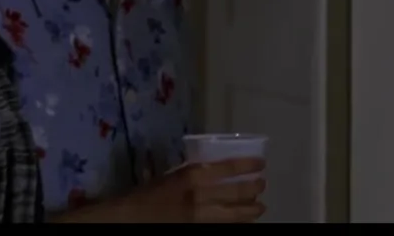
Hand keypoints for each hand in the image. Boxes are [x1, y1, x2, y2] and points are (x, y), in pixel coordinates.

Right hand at [127, 157, 265, 222]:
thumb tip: (213, 169)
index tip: (261, 164)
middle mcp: (199, 196)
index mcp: (191, 176)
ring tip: (260, 207)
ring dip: (249, 210)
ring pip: (233, 214)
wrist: (131, 218)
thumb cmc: (148, 194)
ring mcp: (199, 217)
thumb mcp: (172, 175)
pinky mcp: (198, 229)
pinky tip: (243, 222)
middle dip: (252, 188)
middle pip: (235, 192)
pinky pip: (222, 227)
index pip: (227, 168)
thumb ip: (192, 173)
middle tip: (262, 185)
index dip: (247, 165)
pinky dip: (235, 224)